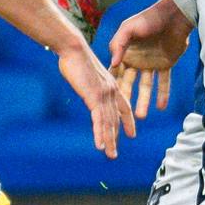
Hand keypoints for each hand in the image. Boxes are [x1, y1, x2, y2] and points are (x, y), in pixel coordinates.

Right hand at [59, 37, 135, 156]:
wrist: (73, 48)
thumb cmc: (76, 57)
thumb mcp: (88, 73)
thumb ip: (91, 84)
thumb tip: (89, 91)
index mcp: (111, 85)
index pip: (123, 107)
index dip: (127, 121)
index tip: (131, 134)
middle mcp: (111, 91)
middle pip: (115, 119)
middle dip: (115, 137)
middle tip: (114, 153)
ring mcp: (104, 94)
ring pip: (108, 123)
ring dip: (108, 141)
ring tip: (110, 155)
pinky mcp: (94, 96)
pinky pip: (99, 119)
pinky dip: (100, 133)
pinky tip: (100, 145)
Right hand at [107, 0, 192, 125]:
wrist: (174, 15)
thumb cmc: (149, 18)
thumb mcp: (129, 28)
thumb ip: (119, 44)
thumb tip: (113, 64)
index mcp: (124, 52)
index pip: (115, 73)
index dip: (112, 87)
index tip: (106, 103)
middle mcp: (136, 60)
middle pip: (129, 84)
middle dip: (127, 99)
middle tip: (124, 117)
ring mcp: (151, 63)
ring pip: (146, 86)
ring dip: (144, 100)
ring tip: (142, 116)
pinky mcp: (166, 64)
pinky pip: (163, 82)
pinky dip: (163, 93)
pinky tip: (161, 107)